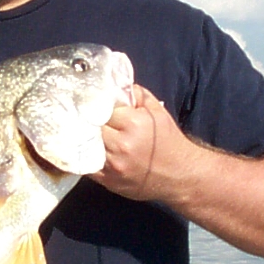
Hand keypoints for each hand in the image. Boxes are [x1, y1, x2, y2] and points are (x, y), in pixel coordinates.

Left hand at [89, 84, 194, 201]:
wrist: (180, 174)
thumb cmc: (167, 140)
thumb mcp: (157, 111)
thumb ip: (136, 94)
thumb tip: (115, 82)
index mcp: (133, 123)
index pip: (103, 107)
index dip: (99, 105)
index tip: (95, 105)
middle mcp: (121, 144)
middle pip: (91, 126)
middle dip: (90, 121)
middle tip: (87, 119)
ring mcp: (113, 164)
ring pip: (85, 145)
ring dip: (85, 138)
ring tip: (83, 133)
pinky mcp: (108, 180)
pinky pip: (86, 165)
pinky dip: (83, 157)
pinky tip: (85, 150)